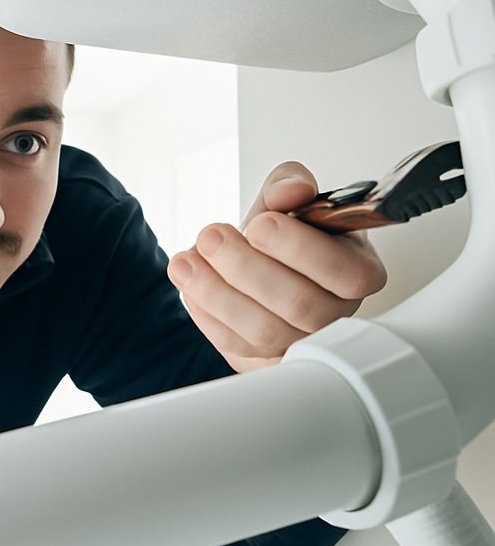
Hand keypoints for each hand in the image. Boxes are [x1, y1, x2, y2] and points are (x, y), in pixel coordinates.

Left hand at [166, 162, 386, 372]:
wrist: (259, 264)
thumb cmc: (282, 236)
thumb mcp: (287, 201)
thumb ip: (289, 185)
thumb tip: (291, 189)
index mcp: (358, 270)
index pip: (345, 272)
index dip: (300, 249)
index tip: (260, 224)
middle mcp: (336, 313)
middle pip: (300, 305)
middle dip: (246, 268)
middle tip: (211, 236)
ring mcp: (302, 343)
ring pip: (264, 330)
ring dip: (217, 293)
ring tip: (187, 261)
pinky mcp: (265, 359)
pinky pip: (235, 345)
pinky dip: (206, 313)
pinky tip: (190, 283)